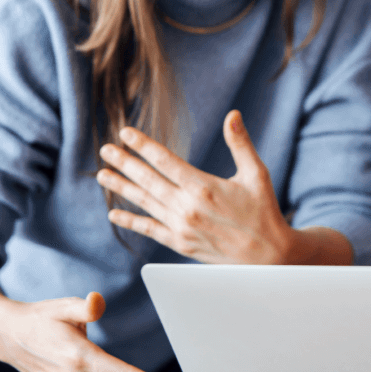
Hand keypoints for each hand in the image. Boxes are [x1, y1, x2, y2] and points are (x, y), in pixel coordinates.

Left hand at [97, 110, 295, 263]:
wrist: (268, 256)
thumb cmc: (264, 212)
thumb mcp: (256, 174)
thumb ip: (240, 144)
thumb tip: (233, 115)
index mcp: (204, 187)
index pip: (165, 161)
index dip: (143, 145)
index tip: (125, 133)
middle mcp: (188, 207)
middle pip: (148, 180)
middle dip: (125, 163)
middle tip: (106, 149)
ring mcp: (182, 227)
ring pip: (145, 203)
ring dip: (122, 187)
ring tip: (102, 174)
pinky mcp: (181, 244)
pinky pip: (150, 230)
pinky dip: (131, 221)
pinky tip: (114, 214)